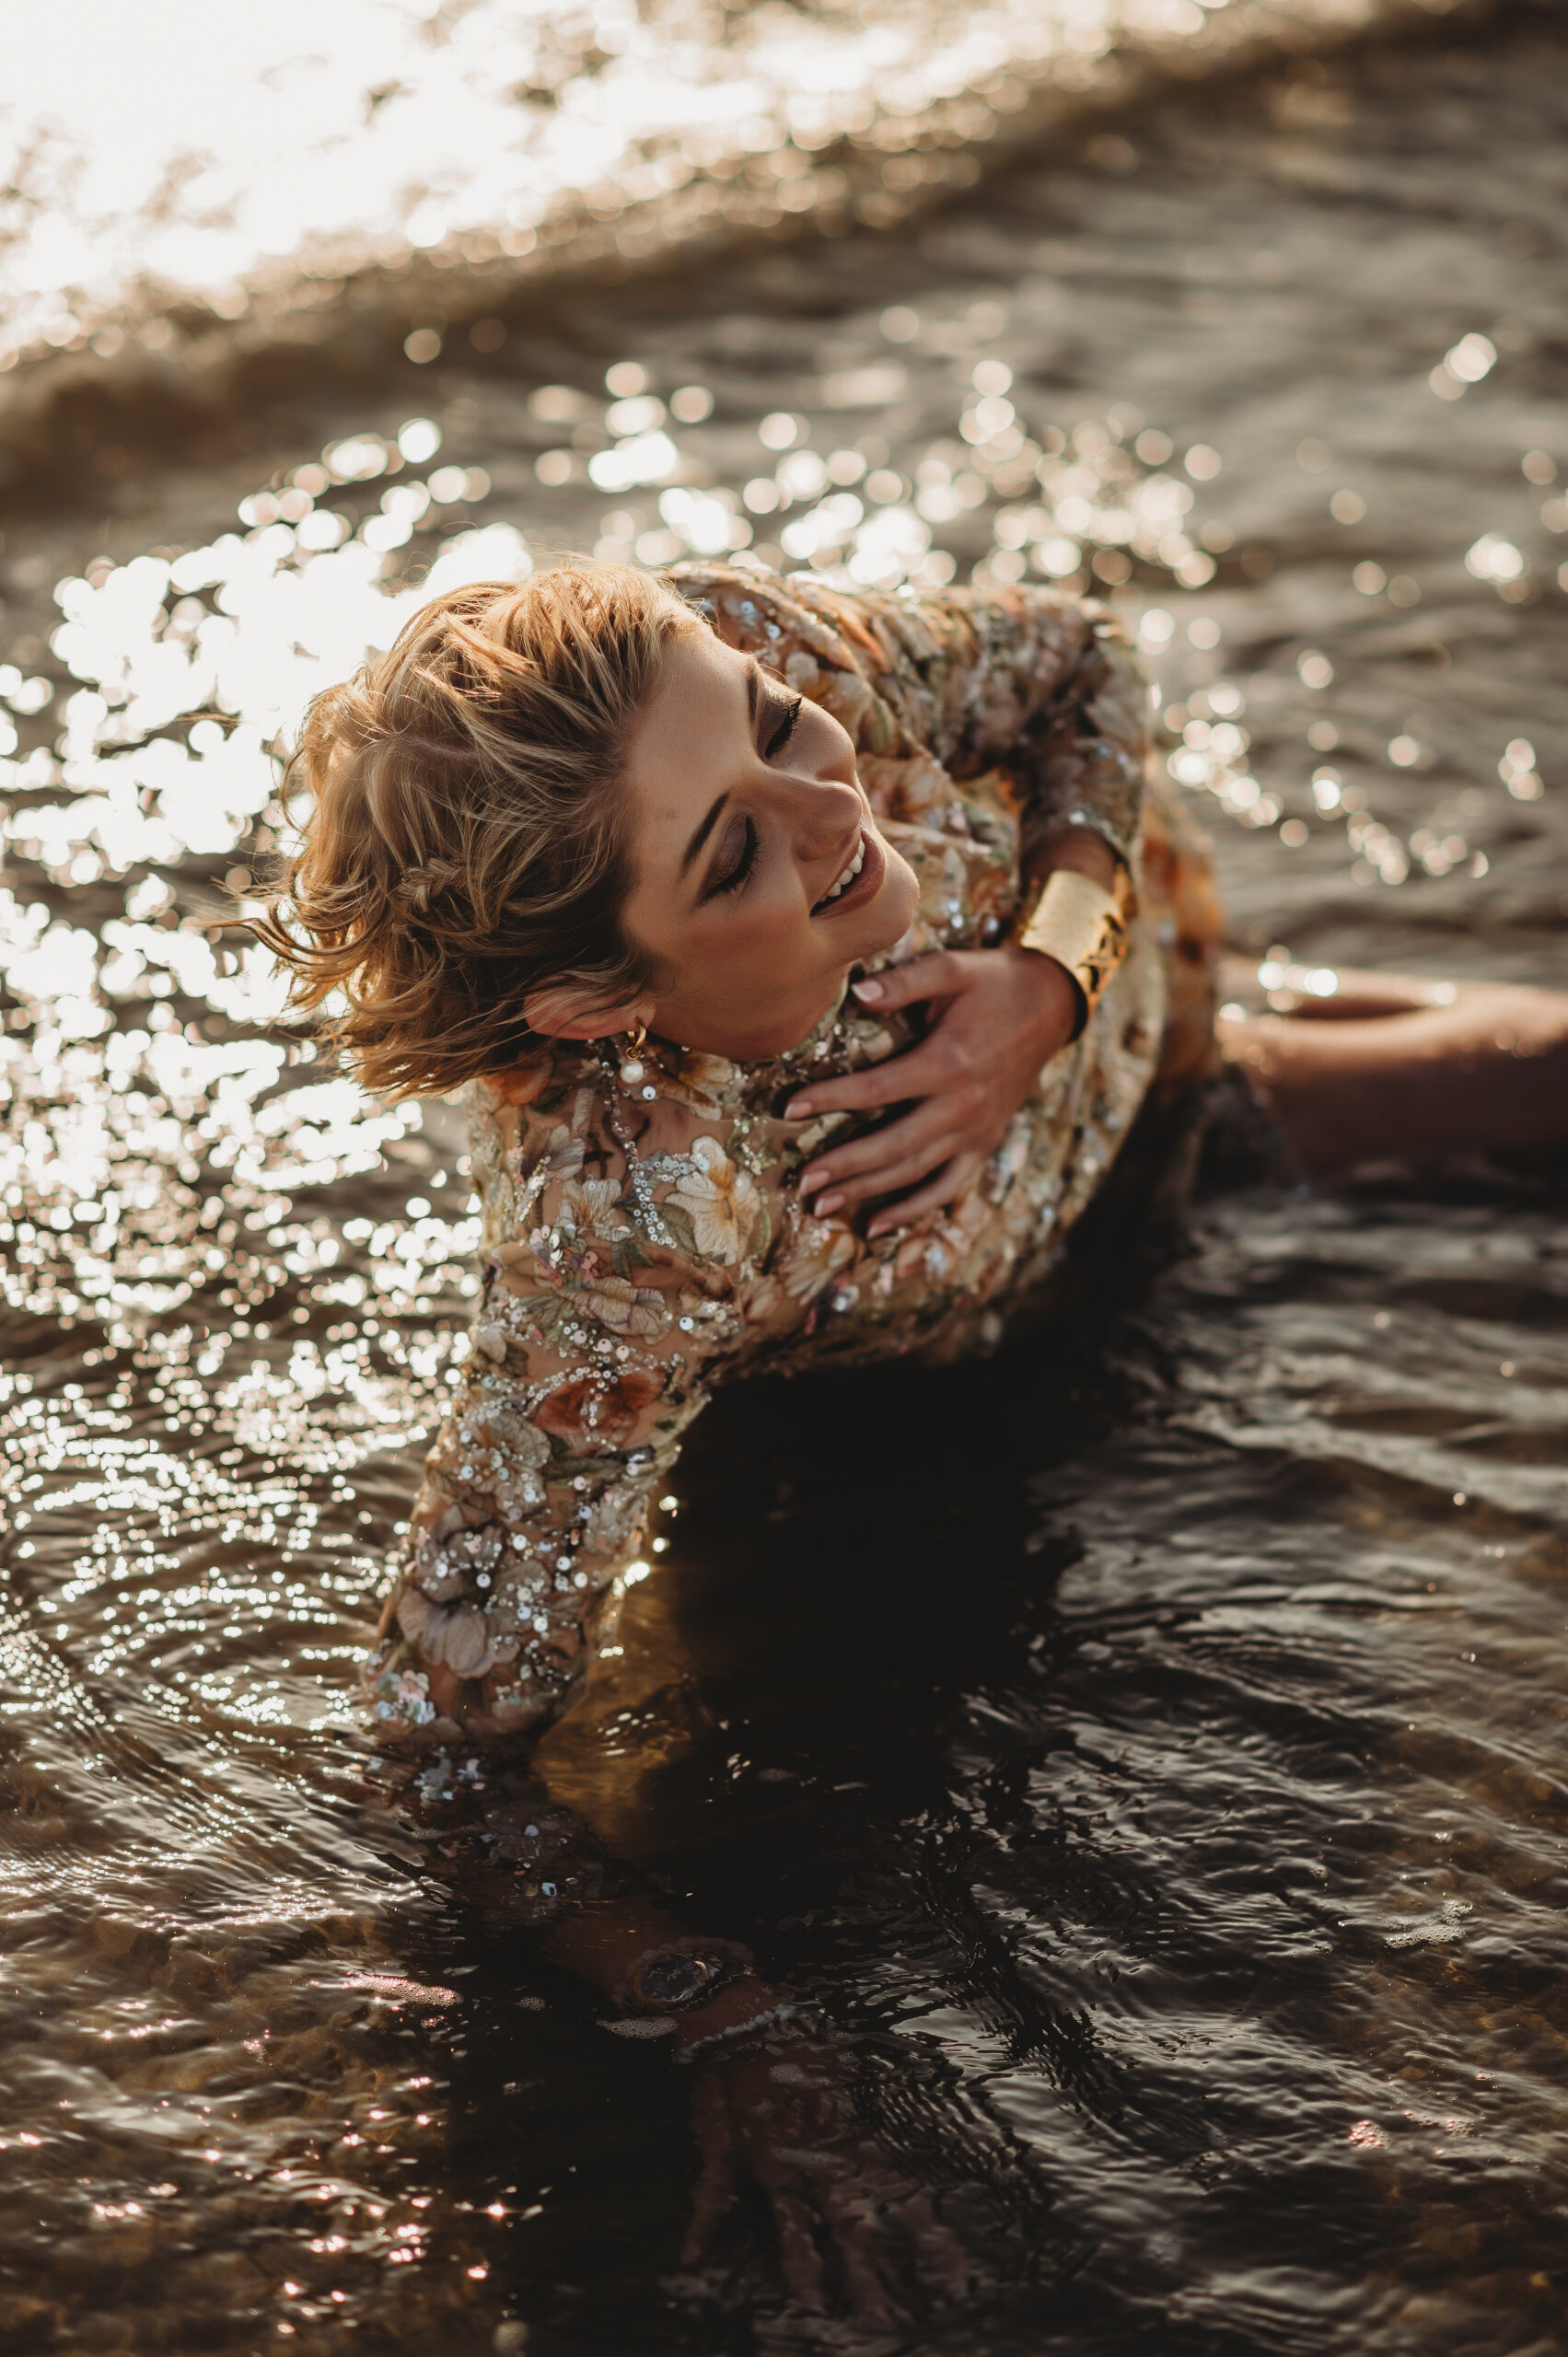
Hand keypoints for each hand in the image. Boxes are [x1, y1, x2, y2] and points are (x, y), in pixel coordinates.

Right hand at [680, 2020, 970, 2321]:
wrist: (745, 2017)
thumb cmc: (798, 2042)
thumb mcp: (849, 2073)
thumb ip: (880, 2109)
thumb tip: (924, 2133)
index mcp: (848, 2141)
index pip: (898, 2195)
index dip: (927, 2236)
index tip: (955, 2276)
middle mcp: (815, 2159)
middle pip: (850, 2224)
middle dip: (869, 2273)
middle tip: (887, 2323)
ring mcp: (771, 2161)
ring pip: (791, 2222)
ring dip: (801, 2265)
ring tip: (813, 2305)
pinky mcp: (729, 2154)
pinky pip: (713, 2193)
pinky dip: (700, 2223)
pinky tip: (691, 2256)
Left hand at [790, 946, 1079, 1236]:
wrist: (1053, 1006)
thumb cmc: (996, 983)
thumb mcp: (954, 969)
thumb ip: (905, 982)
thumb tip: (855, 990)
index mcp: (948, 1064)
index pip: (877, 1090)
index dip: (831, 1099)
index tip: (790, 1108)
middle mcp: (961, 1107)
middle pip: (893, 1146)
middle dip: (846, 1166)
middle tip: (804, 1181)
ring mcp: (974, 1131)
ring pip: (915, 1172)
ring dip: (868, 1193)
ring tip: (824, 1205)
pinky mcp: (983, 1143)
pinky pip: (946, 1187)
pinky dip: (912, 1210)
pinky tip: (875, 1227)